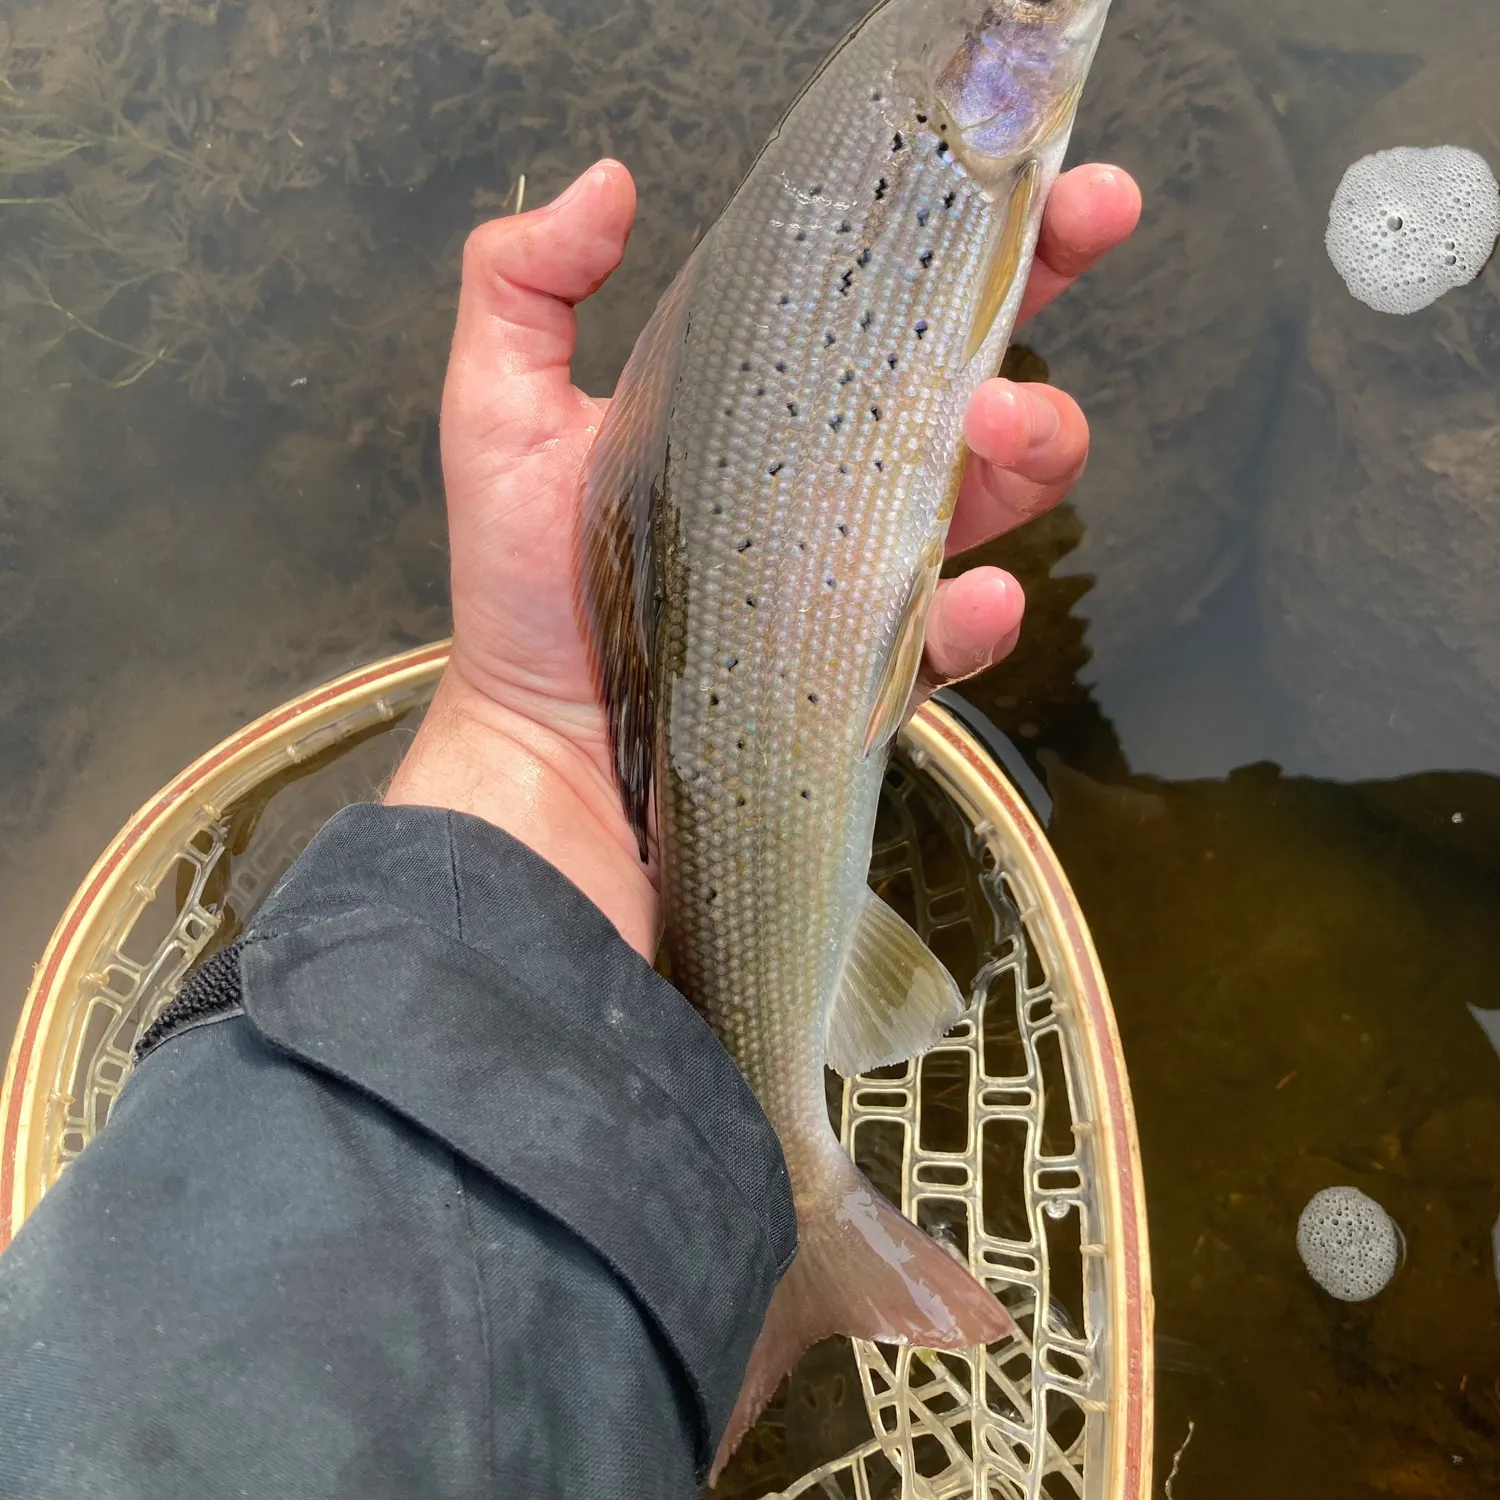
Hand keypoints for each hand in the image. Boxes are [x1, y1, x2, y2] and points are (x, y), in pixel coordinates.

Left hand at [386, 159, 1139, 954]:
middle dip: (1050, 283)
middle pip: (977, 358)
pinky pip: (959, 632)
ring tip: (991, 423)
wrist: (541, 747)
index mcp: (772, 394)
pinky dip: (980, 615)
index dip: (970, 215)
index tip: (1031, 156)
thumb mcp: (500, 417)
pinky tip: (964, 598)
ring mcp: (871, 571)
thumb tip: (605, 183)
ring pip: (1003, 490)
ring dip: (1034, 441)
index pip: (882, 286)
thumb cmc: (523, 591)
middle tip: (1080, 227)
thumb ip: (523, 288)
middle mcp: (840, 472)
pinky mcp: (878, 667)